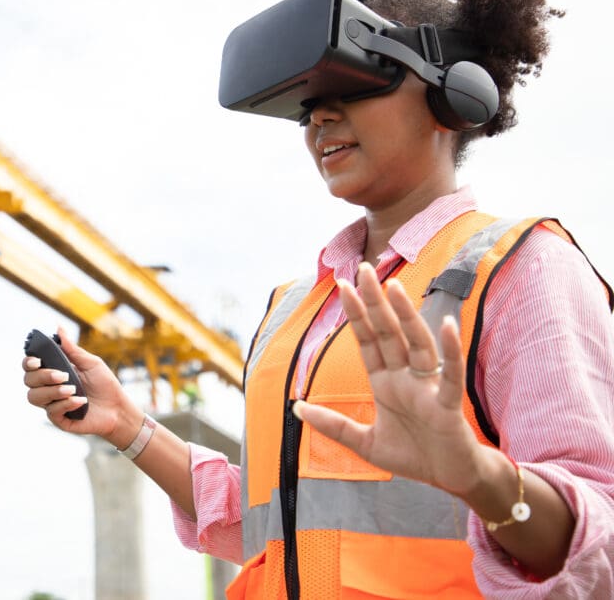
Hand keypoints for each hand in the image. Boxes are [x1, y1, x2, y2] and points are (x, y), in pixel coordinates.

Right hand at [22, 326, 138, 445]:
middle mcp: (49, 388)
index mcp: (53, 372)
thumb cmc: (105, 384)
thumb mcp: (90, 363)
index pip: (30, 367)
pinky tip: (80, 401)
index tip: (37, 360)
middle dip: (43, 376)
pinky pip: (51, 412)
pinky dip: (66, 404)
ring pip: (34, 397)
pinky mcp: (59, 419)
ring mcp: (52, 404)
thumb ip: (72, 349)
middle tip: (63, 375)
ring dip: (52, 391)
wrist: (118, 408)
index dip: (28, 363)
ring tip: (72, 389)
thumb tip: (59, 328)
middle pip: (28, 381)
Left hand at [294, 262, 486, 496]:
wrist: (450, 480)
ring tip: (394, 287)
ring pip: (417, 344)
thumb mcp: (364, 443)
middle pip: (389, 332)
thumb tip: (297, 408)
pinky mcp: (448, 405)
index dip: (356, 315)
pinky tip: (446, 325)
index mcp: (386, 382)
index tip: (343, 285)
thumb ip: (334, 425)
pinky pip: (451, 374)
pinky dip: (450, 350)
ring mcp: (427, 387)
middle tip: (364, 268)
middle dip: (375, 302)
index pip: (367, 341)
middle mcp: (406, 377)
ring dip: (406, 316)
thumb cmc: (414, 456)